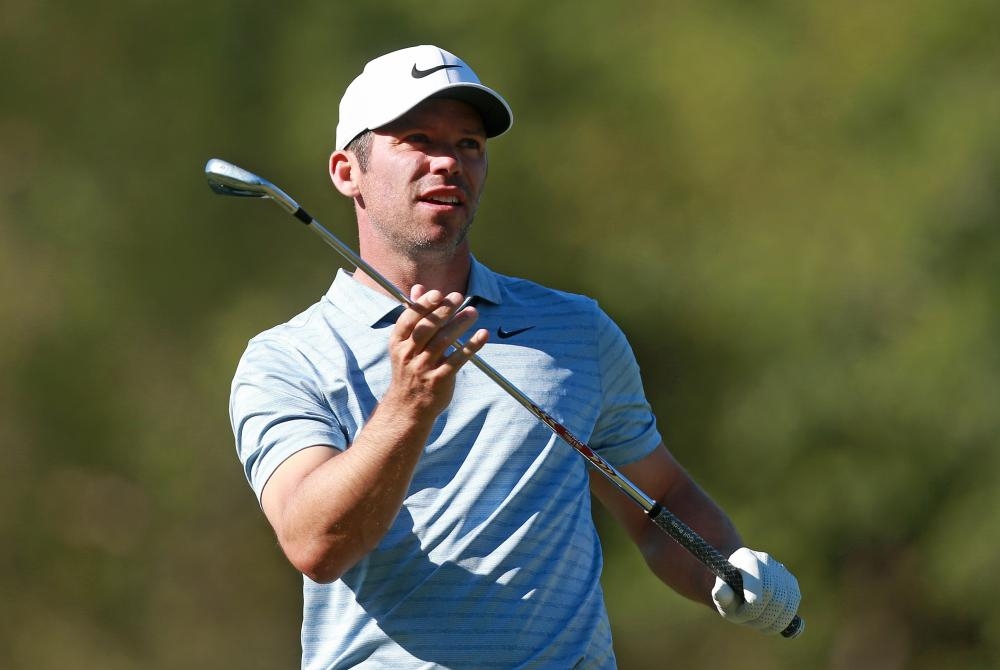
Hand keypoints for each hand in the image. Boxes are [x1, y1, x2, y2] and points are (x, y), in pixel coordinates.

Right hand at [383, 285, 487, 417]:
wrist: (407, 407)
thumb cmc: (410, 368)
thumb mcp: (405, 344)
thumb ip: (414, 315)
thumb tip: (419, 288)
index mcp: (398, 342)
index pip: (410, 318)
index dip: (424, 304)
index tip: (438, 293)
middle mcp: (408, 354)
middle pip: (427, 328)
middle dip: (443, 310)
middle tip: (459, 297)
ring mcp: (423, 368)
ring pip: (444, 341)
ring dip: (460, 324)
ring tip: (473, 312)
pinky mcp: (439, 380)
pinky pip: (458, 360)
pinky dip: (471, 346)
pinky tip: (483, 335)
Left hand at [711, 547, 800, 634]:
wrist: (740, 584)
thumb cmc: (730, 591)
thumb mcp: (721, 594)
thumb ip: (721, 594)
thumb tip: (722, 592)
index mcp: (745, 558)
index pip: (757, 580)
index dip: (754, 600)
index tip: (747, 611)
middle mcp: (765, 561)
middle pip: (772, 594)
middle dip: (760, 614)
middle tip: (748, 619)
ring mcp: (781, 571)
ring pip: (786, 602)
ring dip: (772, 620)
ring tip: (759, 621)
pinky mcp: (791, 583)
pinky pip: (793, 606)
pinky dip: (783, 619)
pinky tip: (771, 621)